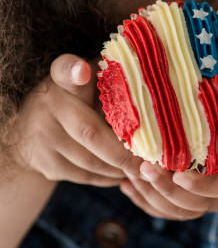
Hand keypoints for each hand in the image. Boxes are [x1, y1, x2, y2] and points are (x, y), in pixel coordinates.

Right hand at [14, 53, 143, 186]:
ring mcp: (43, 139)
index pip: (64, 69)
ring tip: (146, 170)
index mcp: (61, 78)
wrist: (31, 130)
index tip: (82, 70)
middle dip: (125, 154)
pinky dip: (110, 177)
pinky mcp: (46, 165)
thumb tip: (156, 71)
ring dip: (122, 169)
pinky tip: (125, 174)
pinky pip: (86, 176)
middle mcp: (48, 106)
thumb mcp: (88, 79)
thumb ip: (111, 76)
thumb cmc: (76, 98)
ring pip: (92, 162)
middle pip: (90, 133)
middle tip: (154, 164)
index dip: (73, 70)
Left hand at [120, 113, 217, 220]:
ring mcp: (209, 196)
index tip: (177, 172)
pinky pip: (172, 211)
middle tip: (141, 168)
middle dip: (164, 190)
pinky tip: (127, 186)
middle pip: (191, 204)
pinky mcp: (197, 199)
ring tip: (129, 178)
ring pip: (178, 211)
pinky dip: (150, 203)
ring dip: (152, 198)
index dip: (200, 184)